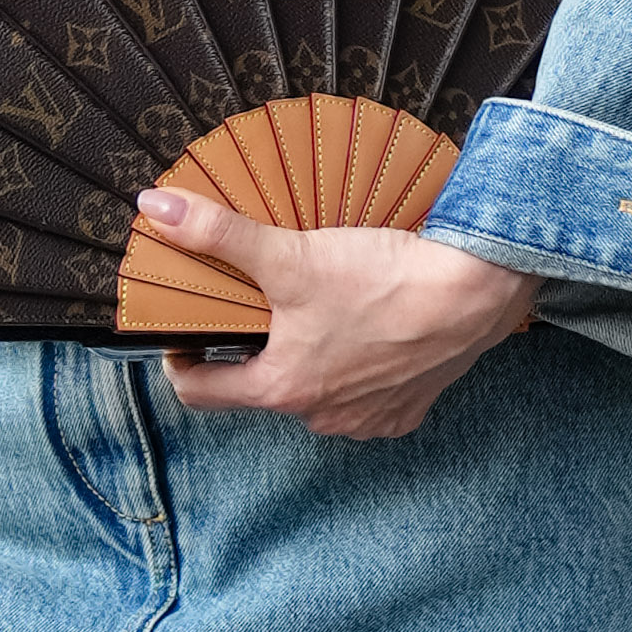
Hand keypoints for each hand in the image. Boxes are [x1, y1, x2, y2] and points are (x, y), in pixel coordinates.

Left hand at [141, 196, 533, 440]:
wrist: (474, 295)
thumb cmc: (384, 282)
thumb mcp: (291, 255)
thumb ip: (220, 235)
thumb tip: (157, 211)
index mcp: (281, 388)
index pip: (200, 393)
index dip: (182, 361)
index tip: (187, 334)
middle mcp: (320, 416)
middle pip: (262, 388)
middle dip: (255, 351)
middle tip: (262, 307)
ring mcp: (366, 420)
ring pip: (315, 394)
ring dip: (309, 361)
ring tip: (319, 313)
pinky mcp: (405, 413)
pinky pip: (365, 398)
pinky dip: (359, 371)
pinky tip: (368, 335)